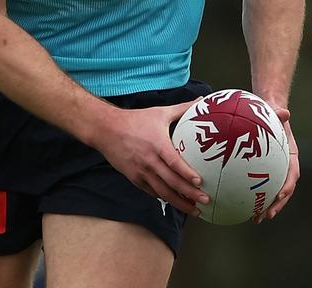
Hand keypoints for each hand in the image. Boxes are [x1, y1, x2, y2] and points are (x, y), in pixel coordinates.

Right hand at [95, 100, 210, 214]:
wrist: (106, 130)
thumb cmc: (135, 120)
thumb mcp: (160, 112)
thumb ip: (183, 109)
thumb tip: (202, 101)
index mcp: (157, 145)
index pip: (174, 162)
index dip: (186, 174)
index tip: (200, 182)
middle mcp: (149, 161)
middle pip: (171, 182)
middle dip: (189, 194)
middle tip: (205, 201)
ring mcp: (141, 172)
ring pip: (162, 192)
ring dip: (179, 202)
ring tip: (193, 210)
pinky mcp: (134, 178)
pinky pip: (151, 192)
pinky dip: (164, 198)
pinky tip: (175, 202)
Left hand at [256, 107, 299, 222]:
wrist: (267, 112)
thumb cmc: (271, 112)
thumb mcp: (274, 111)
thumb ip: (279, 113)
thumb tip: (285, 112)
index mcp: (290, 155)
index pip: (292, 172)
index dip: (288, 185)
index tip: (280, 194)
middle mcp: (284, 166)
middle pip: (284, 189)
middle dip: (277, 204)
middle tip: (266, 215)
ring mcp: (274, 171)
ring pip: (272, 192)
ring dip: (266, 207)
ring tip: (254, 219)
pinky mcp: (262, 172)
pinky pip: (259, 187)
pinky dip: (252, 197)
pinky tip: (240, 206)